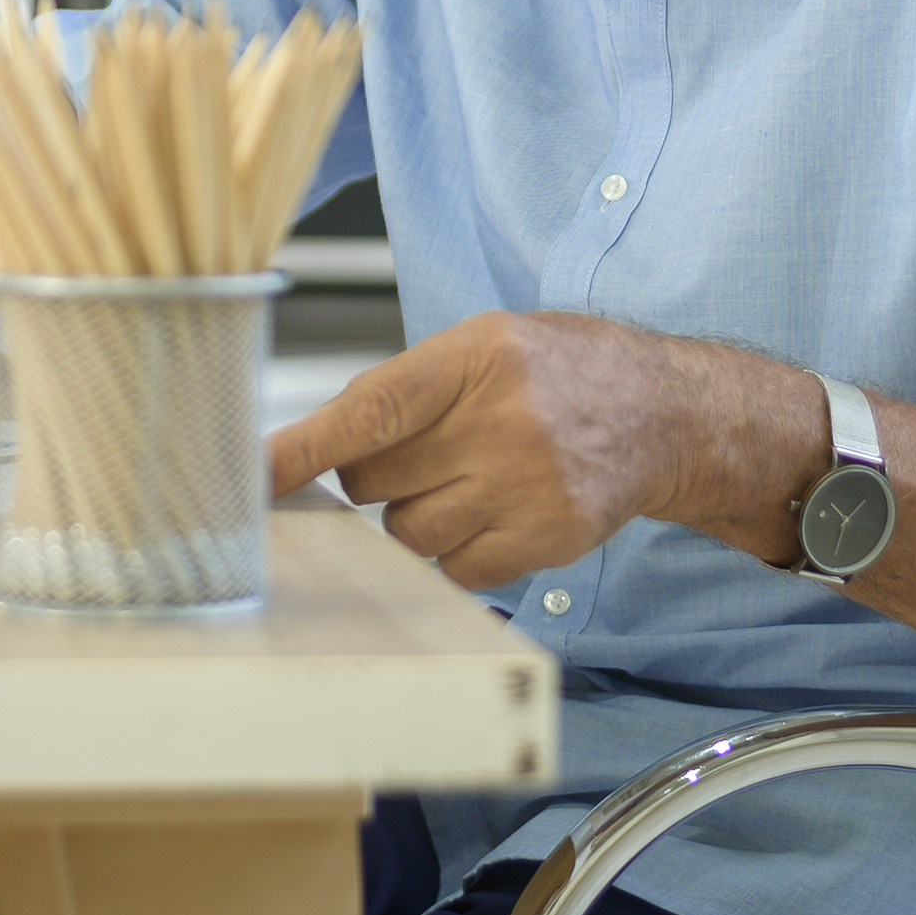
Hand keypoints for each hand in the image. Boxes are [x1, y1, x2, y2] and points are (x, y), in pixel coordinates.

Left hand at [266, 311, 760, 589]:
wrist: (664, 413)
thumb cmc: (560, 373)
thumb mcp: (486, 345)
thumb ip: (404, 386)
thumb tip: (314, 442)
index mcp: (475, 357)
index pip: (368, 411)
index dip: (301, 450)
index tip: (252, 478)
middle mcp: (502, 420)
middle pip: (373, 482)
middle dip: (379, 476)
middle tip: (429, 453)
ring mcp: (527, 485)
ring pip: (407, 533)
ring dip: (417, 517)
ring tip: (469, 482)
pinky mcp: (546, 538)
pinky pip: (456, 569)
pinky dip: (460, 552)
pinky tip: (496, 514)